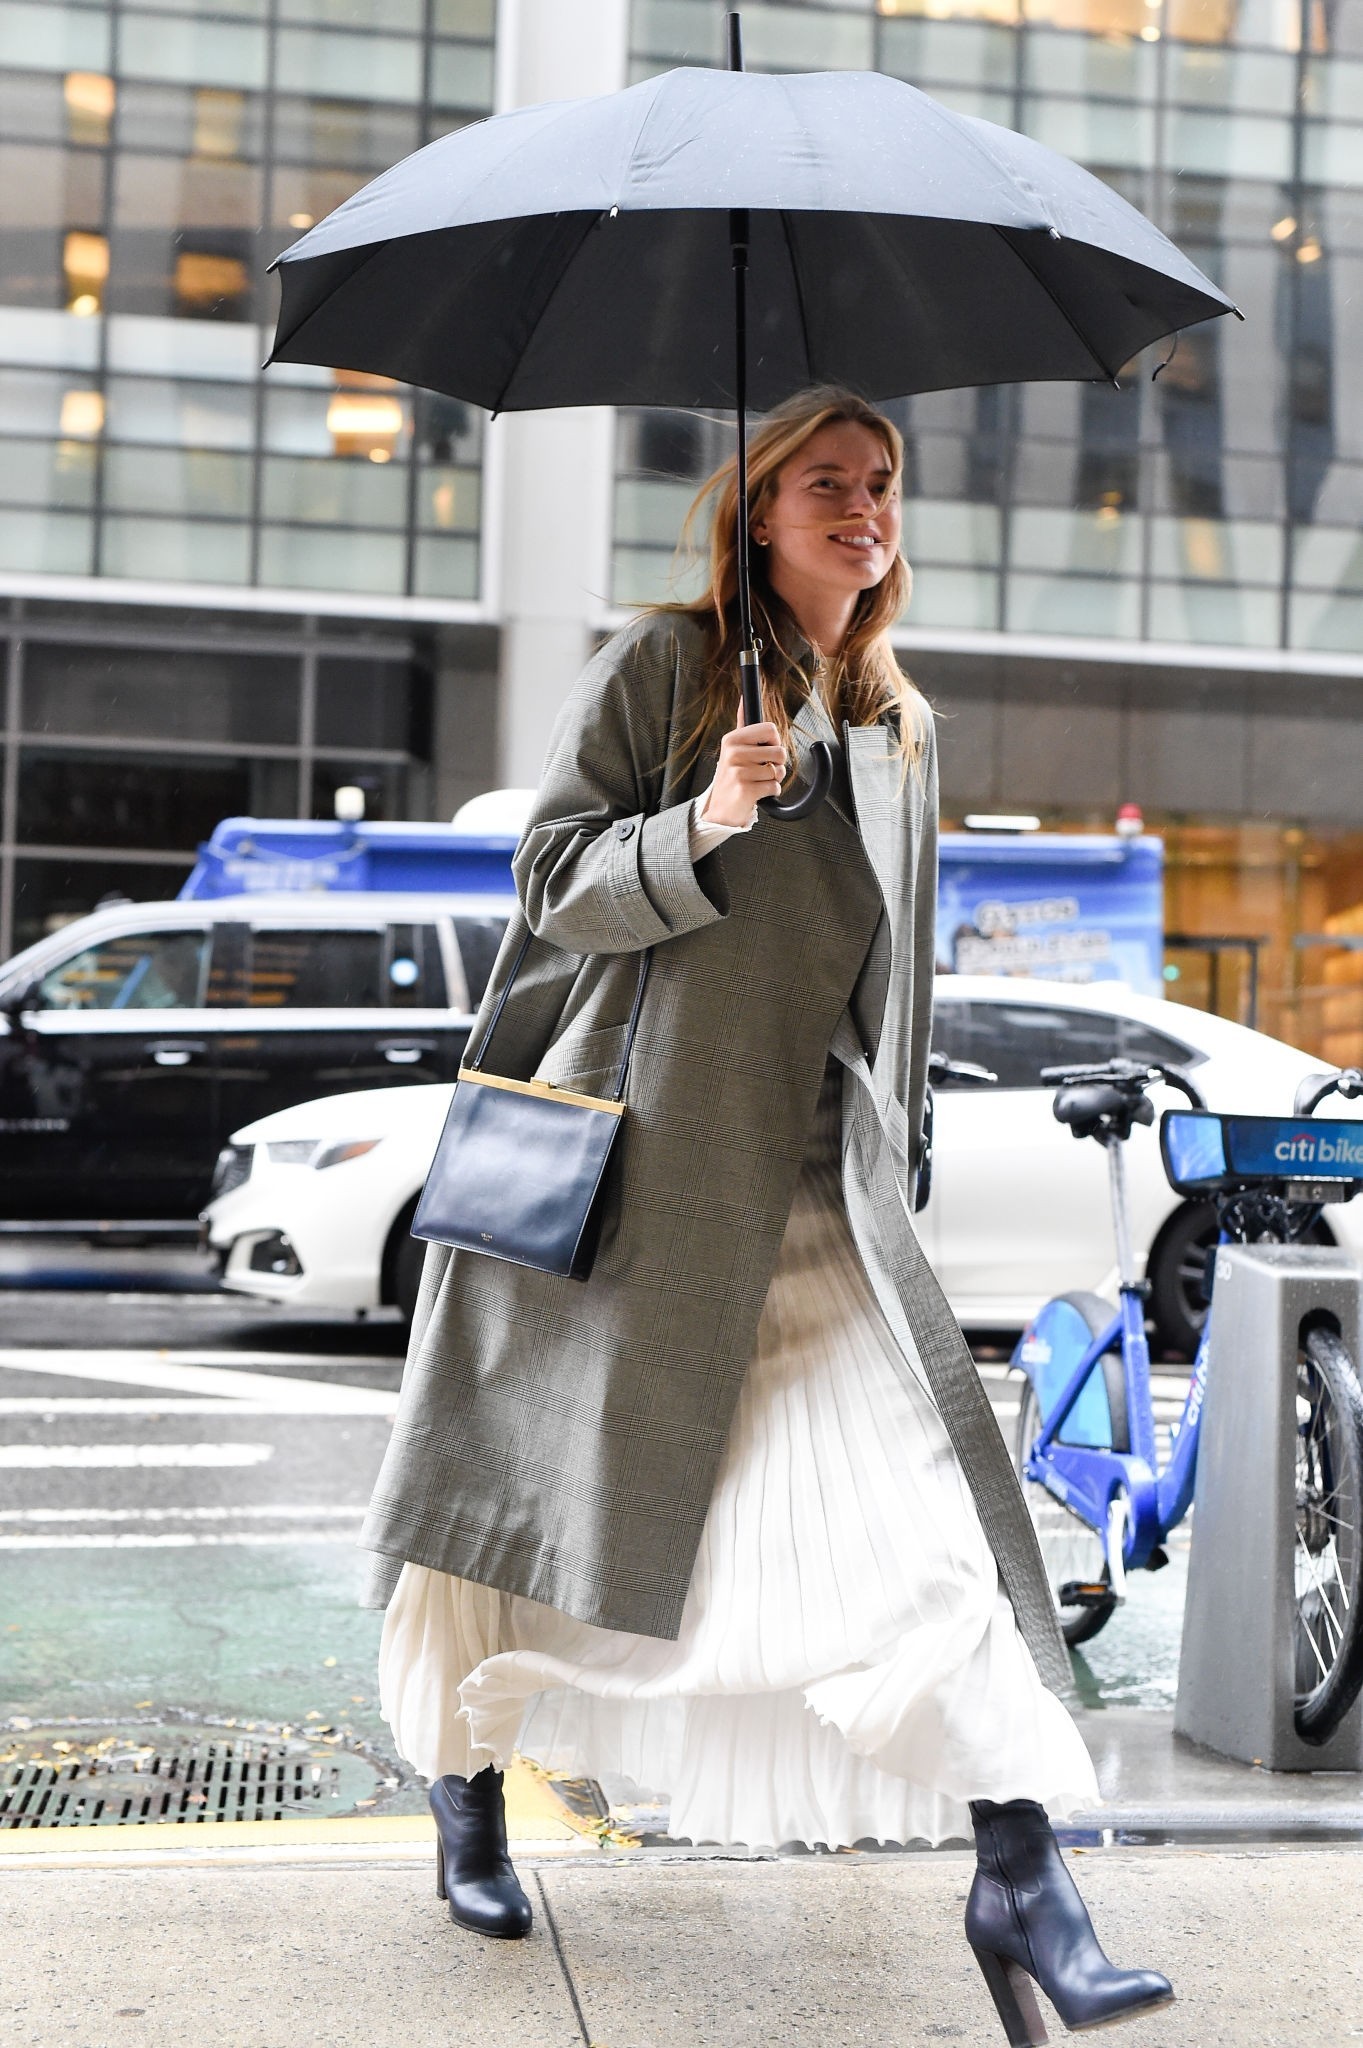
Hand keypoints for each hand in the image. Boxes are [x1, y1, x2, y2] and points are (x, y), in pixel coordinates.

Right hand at [704, 708, 786, 827]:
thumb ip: (742, 724)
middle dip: (776, 765)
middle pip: (780, 751)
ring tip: (756, 782)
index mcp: (732, 739)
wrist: (721, 810)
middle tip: (759, 771)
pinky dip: (770, 793)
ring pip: (778, 771)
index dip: (774, 743)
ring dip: (773, 780)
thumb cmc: (732, 778)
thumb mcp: (733, 749)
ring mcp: (738, 771)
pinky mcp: (745, 789)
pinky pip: (775, 787)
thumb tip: (743, 699)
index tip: (764, 752)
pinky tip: (755, 793)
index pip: (771, 729)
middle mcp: (733, 752)